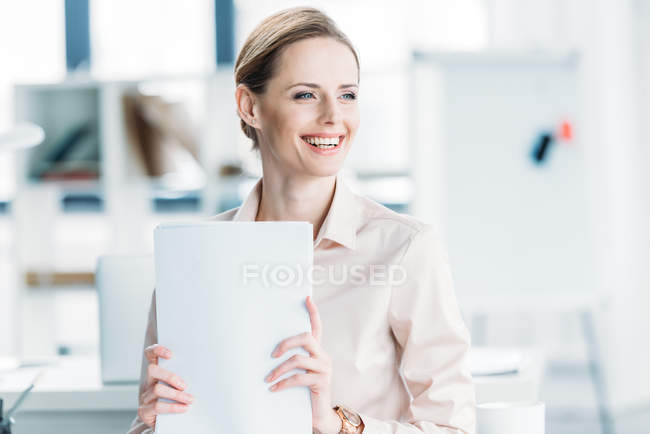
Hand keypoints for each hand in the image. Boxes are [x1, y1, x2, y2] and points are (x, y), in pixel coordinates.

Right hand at [137, 344, 194, 428]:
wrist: (165, 422)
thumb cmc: (174, 399)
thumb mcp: (178, 386)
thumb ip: (183, 377)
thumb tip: (201, 371)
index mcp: (155, 373)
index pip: (150, 354)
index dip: (157, 350)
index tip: (171, 354)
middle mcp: (147, 382)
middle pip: (153, 370)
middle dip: (170, 376)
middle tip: (185, 385)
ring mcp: (144, 396)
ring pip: (157, 389)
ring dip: (177, 395)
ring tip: (190, 399)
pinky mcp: (144, 411)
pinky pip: (157, 406)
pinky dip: (173, 407)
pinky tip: (184, 408)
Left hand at [265, 296, 340, 433]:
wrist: (319, 416)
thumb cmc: (305, 392)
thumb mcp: (298, 373)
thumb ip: (291, 360)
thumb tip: (269, 351)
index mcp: (317, 351)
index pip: (317, 327)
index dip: (313, 313)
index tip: (306, 298)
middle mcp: (323, 356)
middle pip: (306, 338)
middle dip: (286, 343)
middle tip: (272, 354)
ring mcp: (324, 368)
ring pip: (298, 359)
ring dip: (279, 369)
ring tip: (268, 378)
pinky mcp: (322, 382)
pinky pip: (299, 378)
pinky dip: (283, 383)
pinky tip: (274, 388)